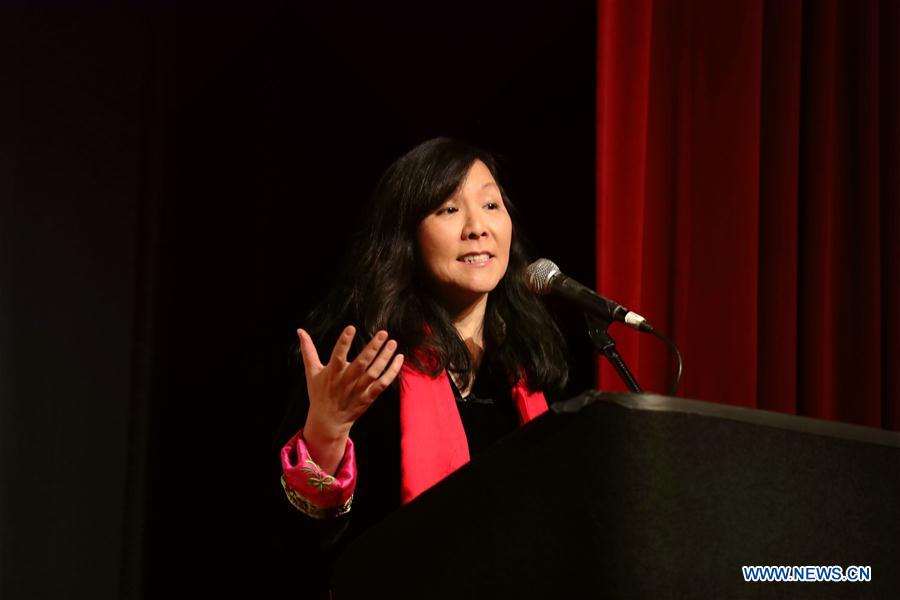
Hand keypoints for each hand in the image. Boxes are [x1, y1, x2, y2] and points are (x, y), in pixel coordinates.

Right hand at [296, 325, 403, 472]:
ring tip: (392, 342)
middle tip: (383, 333)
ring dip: (385, 357)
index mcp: (332, 374)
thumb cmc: (319, 393)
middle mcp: (346, 382)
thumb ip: (308, 351)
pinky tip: (398, 358)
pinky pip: (383, 384)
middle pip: (361, 364)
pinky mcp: (369, 397)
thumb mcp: (312, 372)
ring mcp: (359, 390)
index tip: (351, 328)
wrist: (328, 422)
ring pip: (374, 373)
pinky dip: (392, 372)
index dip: (344, 342)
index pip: (338, 355)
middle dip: (372, 348)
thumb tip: (300, 331)